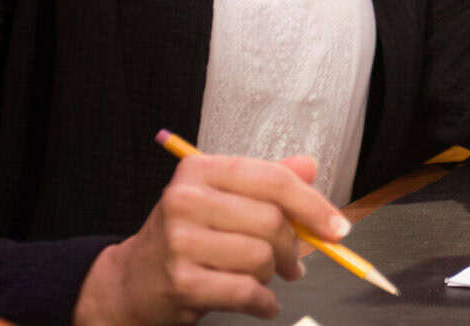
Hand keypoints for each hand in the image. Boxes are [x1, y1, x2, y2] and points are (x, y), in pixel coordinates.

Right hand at [73, 152, 348, 323]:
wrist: (131, 283)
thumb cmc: (186, 238)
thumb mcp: (222, 199)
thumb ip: (267, 181)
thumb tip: (310, 166)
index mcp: (201, 170)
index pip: (273, 180)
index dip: (313, 205)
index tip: (338, 228)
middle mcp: (185, 199)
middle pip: (271, 221)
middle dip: (291, 248)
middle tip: (292, 264)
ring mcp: (179, 241)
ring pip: (260, 257)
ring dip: (272, 276)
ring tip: (262, 279)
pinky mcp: (181, 281)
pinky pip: (245, 292)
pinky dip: (263, 303)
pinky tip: (260, 303)